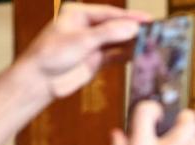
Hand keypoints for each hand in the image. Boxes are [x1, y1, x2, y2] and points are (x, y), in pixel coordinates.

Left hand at [18, 3, 147, 108]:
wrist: (39, 81)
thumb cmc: (50, 55)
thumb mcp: (81, 40)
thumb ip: (108, 33)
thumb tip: (133, 28)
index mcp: (79, 13)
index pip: (110, 13)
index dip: (130, 17)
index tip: (148, 20)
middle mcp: (87, 27)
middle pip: (116, 26)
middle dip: (134, 30)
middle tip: (155, 33)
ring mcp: (92, 44)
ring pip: (118, 41)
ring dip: (133, 43)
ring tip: (152, 44)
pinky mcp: (95, 60)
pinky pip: (116, 55)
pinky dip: (128, 55)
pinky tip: (140, 55)